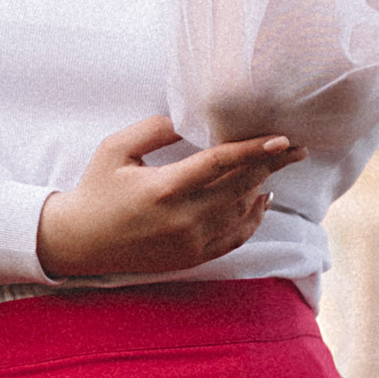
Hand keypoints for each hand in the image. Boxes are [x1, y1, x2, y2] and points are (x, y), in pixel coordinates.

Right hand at [37, 116, 292, 282]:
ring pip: (241, 212)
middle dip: (272, 166)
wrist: (80, 242)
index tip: (283, 139)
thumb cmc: (96, 188)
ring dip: (263, 187)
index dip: (254, 150)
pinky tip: (262, 199)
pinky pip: (234, 238)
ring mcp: (190, 242)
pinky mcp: (192, 257)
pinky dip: (253, 218)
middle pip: (241, 188)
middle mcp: (183, 219)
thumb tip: (192, 120)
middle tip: (298, 148)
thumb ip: (155, 128)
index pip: (220, 164)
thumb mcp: (116, 148)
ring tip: (279, 165)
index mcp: (164, 188)